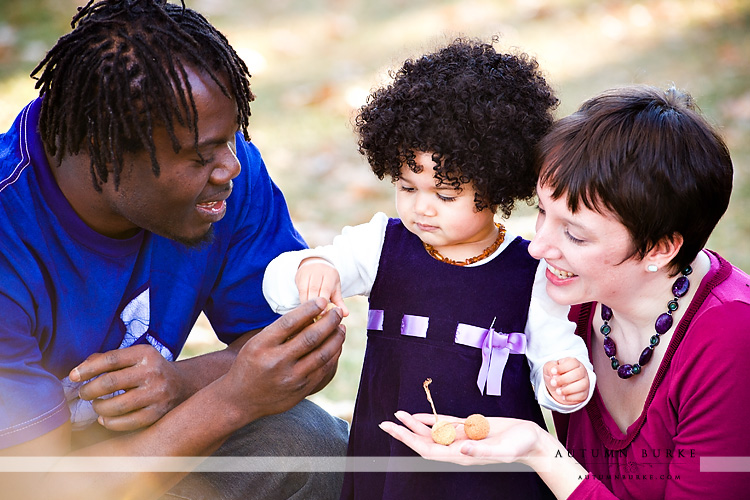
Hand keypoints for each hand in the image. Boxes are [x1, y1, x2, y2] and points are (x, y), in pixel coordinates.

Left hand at [70, 344, 188, 431]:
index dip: (87, 369)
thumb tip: (79, 370)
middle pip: (110, 383)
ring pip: (116, 406)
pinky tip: (105, 418)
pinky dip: (109, 422)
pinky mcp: (158, 413)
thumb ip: (109, 359)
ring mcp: (157, 394)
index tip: (73, 376)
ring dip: (98, 407)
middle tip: (83, 393)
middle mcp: (153, 372)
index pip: (110, 359)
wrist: (183, 385)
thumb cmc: (149, 370)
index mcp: (145, 354)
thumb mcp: (135, 357)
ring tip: (96, 405)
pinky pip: (126, 423)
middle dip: (89, 390)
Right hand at [224, 297, 345, 419]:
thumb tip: (309, 312)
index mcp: (261, 346)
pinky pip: (323, 370)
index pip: (289, 323)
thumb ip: (279, 330)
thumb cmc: (250, 364)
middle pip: (310, 338)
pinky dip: (333, 355)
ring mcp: (290, 378)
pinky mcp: (300, 391)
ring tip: (341, 327)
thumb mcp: (256, 343)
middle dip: (328, 322)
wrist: (240, 399)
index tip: (322, 301)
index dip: (309, 309)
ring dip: (336, 338)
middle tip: (337, 312)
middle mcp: (276, 362)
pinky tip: (336, 346)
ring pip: (322, 354)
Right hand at [296, 257, 348, 315]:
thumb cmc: (328, 280)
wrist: (316, 264)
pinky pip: (300, 291)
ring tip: (309, 316)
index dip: (323, 301)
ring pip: (305, 290)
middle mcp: (318, 271)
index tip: (322, 314)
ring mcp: (307, 272)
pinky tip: (304, 310)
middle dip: (314, 304)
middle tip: (315, 318)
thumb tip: (345, 314)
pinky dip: (302, 300)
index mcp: (330, 274)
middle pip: (314, 289)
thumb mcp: (335, 289)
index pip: (326, 289)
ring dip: (307, 304)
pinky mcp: (299, 276)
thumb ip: (339, 302)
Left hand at [379, 411, 544, 465]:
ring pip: (431, 432)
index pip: (428, 450)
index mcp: (462, 455)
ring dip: (413, 424)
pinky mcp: (468, 428)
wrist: (531, 439)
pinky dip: (429, 419)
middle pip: (424, 441)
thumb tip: (460, 449)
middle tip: (385, 423)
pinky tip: (417, 415)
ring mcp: (461, 438)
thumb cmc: (520, 445)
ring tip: (396, 415)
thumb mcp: (504, 449)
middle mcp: (457, 448)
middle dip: (404, 433)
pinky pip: (443, 424)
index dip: (409, 440)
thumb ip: (482, 451)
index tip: (394, 430)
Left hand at [543, 357, 589, 404]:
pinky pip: (582, 395)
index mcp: (573, 362)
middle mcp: (581, 371)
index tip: (552, 372)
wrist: (556, 387)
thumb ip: (550, 367)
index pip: (572, 363)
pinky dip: (571, 397)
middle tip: (553, 383)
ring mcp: (585, 382)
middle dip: (564, 379)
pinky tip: (563, 397)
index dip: (562, 368)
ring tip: (557, 391)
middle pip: (578, 373)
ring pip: (582, 385)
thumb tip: (554, 374)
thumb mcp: (549, 368)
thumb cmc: (554, 374)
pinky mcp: (584, 393)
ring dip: (568, 389)